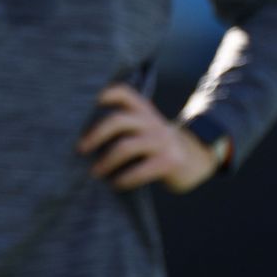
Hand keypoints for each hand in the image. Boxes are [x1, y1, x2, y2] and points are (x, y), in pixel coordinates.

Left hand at [76, 83, 219, 193]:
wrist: (196, 158)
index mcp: (143, 110)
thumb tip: (82, 140)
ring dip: (105, 162)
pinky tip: (116, 184)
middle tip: (80, 150)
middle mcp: (151, 121)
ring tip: (95, 173)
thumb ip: (124, 126)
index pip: (123, 93)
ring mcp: (161, 140)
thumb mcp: (145, 127)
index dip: (104, 94)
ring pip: (125, 146)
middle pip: (117, 120)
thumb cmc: (157, 145)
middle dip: (95, 135)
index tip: (84, 104)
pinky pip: (140, 170)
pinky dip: (124, 179)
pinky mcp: (168, 161)